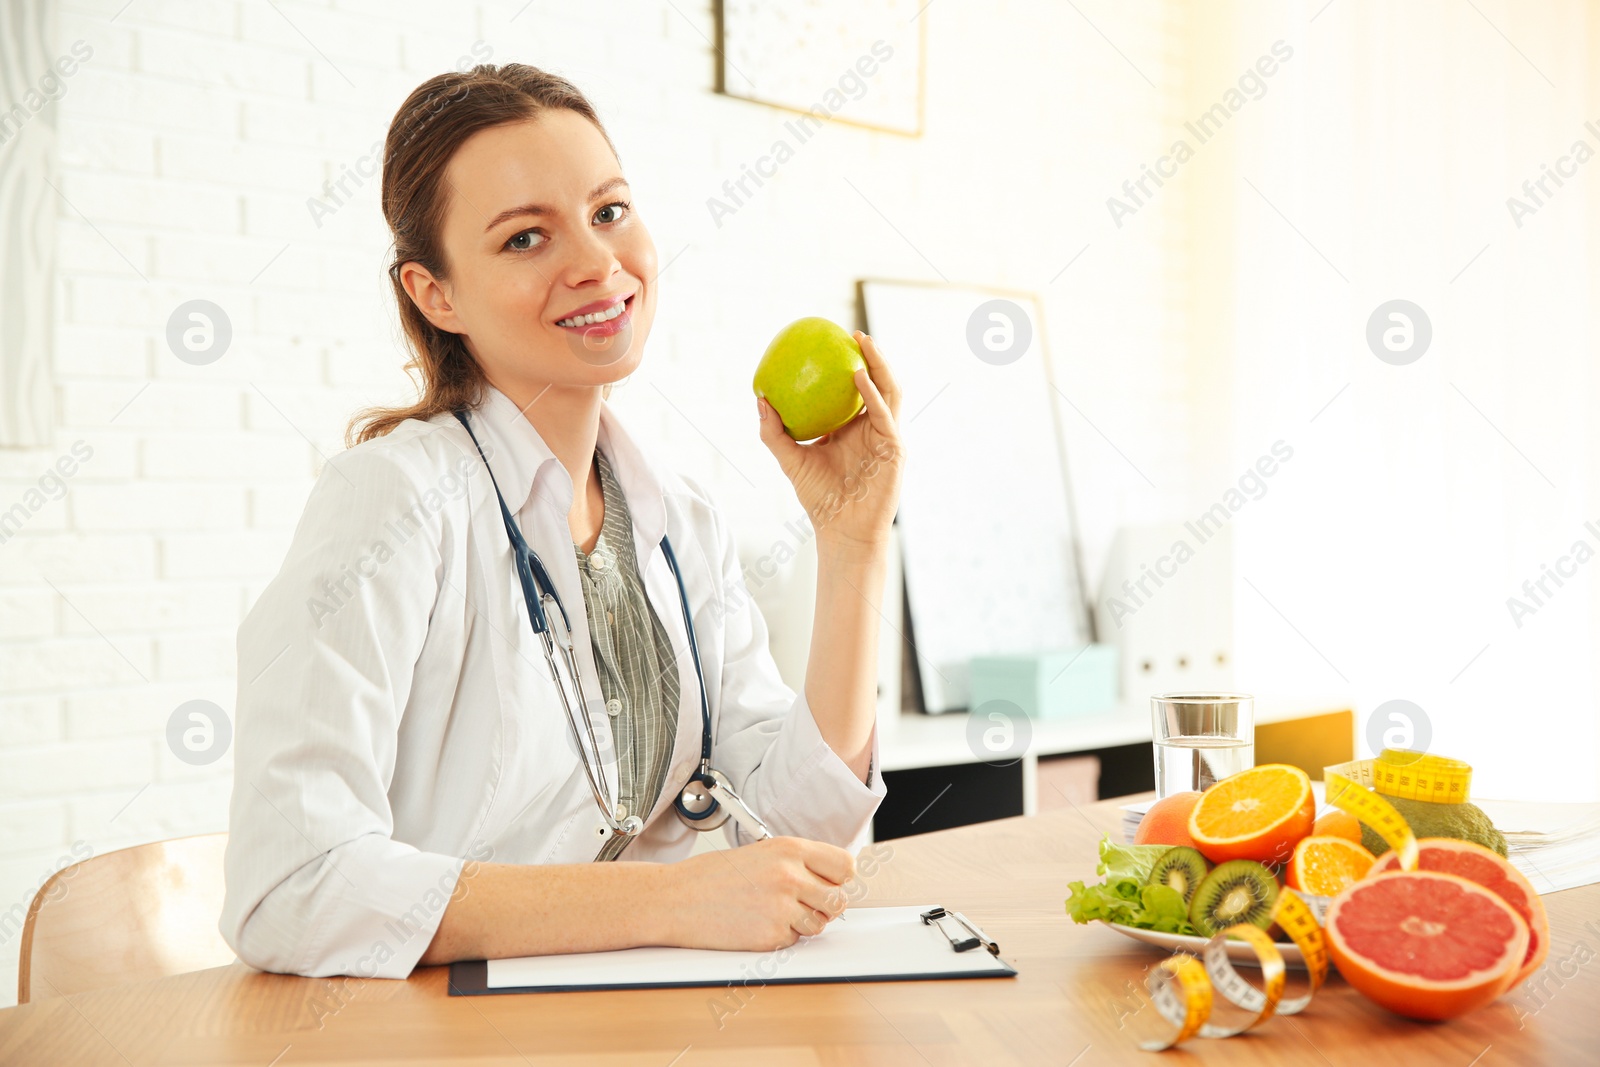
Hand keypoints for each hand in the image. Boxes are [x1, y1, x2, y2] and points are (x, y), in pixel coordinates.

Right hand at [659, 836, 855, 950]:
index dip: (840, 877)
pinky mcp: (771, 936)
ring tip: (773, 911)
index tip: (831, 882)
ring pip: (820, 924)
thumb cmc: (712, 875)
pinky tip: (756, 923)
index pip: (845, 865)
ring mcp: (781, 908)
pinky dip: (780, 936)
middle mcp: (790, 876)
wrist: (675, 899)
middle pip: (840, 899)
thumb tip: (830, 878)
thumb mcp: (760, 852)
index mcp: (789, 849)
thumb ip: (796, 862)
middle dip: (825, 904)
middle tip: (804, 902)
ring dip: (804, 922)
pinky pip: (794, 940)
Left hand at [756, 332, 903, 551]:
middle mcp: (873, 429)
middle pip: (879, 385)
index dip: (851, 366)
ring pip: (890, 392)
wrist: (842, 530)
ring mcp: (887, 437)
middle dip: (872, 356)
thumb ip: (775, 432)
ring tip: (863, 344)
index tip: (834, 343)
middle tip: (854, 334)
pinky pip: (883, 414)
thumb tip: (760, 399)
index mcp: (853, 430)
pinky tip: (858, 377)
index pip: (856, 392)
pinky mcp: (894, 448)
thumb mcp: (791, 460)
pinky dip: (873, 394)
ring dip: (879, 366)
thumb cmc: (819, 499)